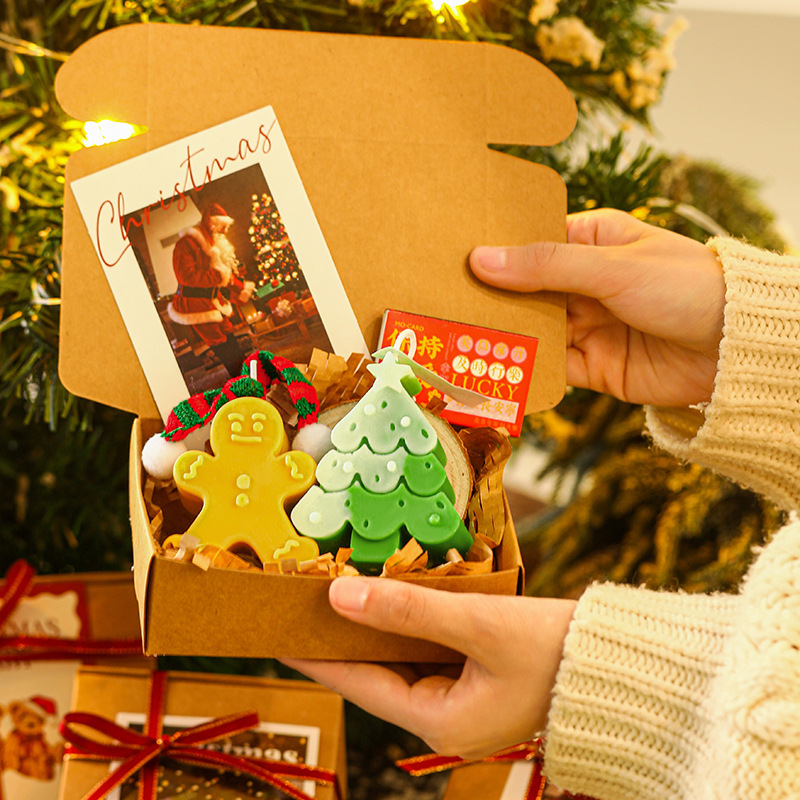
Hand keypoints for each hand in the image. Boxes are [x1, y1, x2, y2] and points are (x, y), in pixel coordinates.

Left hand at [281, 577, 575, 758]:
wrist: (621, 665)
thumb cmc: (554, 651)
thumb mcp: (477, 625)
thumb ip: (408, 610)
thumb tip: (340, 597)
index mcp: (441, 721)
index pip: (360, 685)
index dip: (319, 656)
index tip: (283, 633)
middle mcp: (447, 720)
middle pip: (378, 675)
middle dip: (346, 639)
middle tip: (309, 604)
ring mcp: (464, 703)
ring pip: (404, 663)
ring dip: (377, 630)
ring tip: (343, 597)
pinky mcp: (479, 684)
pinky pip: (429, 656)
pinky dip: (409, 629)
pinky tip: (395, 603)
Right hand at [469, 208, 724, 406]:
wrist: (736, 347)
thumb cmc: (685, 285)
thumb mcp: (611, 266)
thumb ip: (545, 265)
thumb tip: (482, 258)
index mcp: (589, 244)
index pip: (529, 245)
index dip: (493, 253)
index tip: (449, 259)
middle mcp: (582, 285)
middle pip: (523, 293)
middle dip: (489, 300)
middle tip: (441, 304)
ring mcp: (586, 327)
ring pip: (530, 332)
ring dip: (501, 337)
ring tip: (456, 341)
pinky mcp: (592, 368)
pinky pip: (549, 369)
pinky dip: (524, 371)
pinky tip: (494, 372)